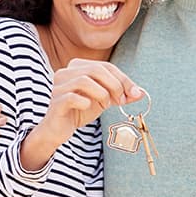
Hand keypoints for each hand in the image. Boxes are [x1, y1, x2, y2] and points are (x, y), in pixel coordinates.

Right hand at [22, 60, 141, 169]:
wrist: (58, 130)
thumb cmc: (79, 111)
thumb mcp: (103, 100)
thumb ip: (120, 95)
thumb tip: (141, 93)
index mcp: (76, 67)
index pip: (105, 66)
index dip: (123, 79)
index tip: (133, 94)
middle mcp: (64, 73)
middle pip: (96, 70)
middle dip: (114, 85)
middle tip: (121, 101)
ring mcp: (57, 87)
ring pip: (84, 80)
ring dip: (101, 94)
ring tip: (105, 105)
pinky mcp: (55, 102)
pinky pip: (71, 97)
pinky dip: (85, 102)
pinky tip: (88, 108)